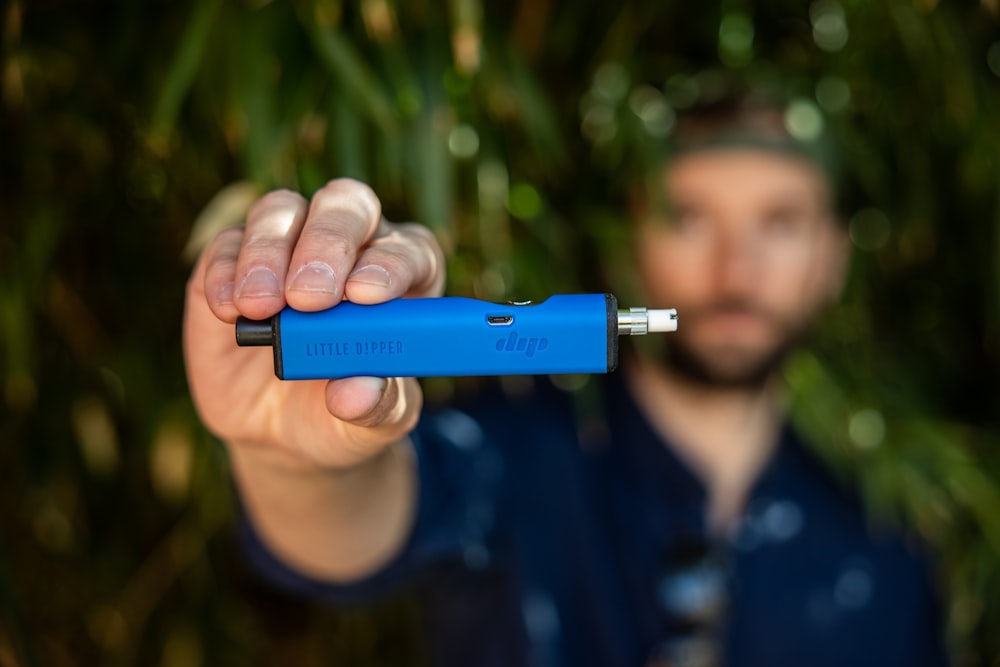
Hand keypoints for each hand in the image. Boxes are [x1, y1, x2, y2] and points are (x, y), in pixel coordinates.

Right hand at [183, 178, 444, 469]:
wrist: (285, 432)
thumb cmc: (347, 415)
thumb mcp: (374, 426)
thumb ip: (376, 407)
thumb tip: (356, 393)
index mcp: (404, 276)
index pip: (408, 249)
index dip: (389, 265)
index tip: (366, 296)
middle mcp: (352, 245)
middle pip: (347, 205)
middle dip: (328, 244)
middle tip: (310, 297)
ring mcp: (289, 245)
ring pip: (281, 210)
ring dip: (270, 254)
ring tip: (262, 309)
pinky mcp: (231, 262)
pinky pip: (226, 244)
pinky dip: (226, 271)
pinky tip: (230, 312)